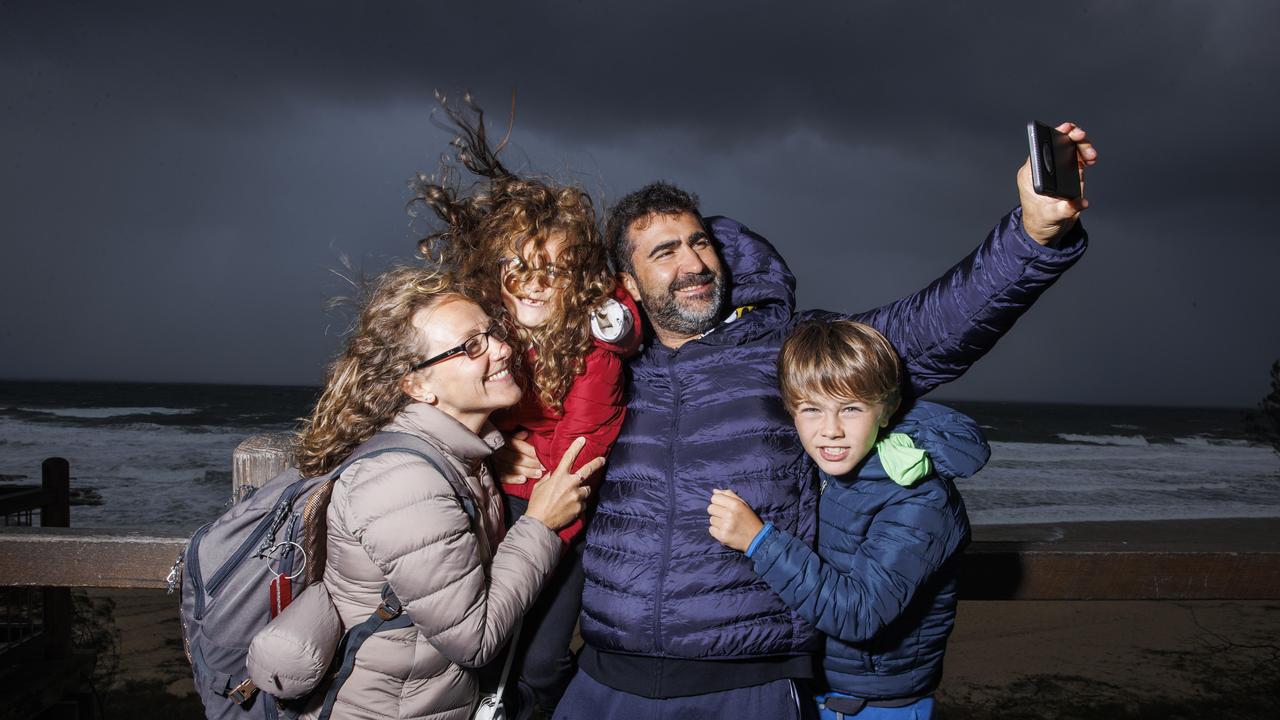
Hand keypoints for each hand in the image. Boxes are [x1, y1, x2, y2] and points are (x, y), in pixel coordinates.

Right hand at [491, 430, 544, 484]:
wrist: (485, 450)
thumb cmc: (500, 442)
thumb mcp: (506, 435)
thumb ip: (516, 436)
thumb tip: (525, 434)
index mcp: (501, 440)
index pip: (517, 445)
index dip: (530, 450)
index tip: (541, 455)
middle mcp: (497, 452)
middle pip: (515, 458)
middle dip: (531, 462)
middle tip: (543, 467)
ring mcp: (494, 463)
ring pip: (511, 468)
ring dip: (526, 471)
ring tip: (538, 474)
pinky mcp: (493, 473)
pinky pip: (503, 477)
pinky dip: (513, 479)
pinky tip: (523, 479)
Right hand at [525, 437, 605, 530]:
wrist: (540, 523)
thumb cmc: (537, 504)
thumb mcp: (539, 486)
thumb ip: (549, 478)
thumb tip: (554, 474)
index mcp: (559, 476)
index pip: (569, 457)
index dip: (576, 447)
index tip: (583, 440)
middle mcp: (571, 483)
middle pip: (587, 470)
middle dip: (596, 463)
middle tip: (602, 460)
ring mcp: (577, 495)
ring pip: (586, 489)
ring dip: (582, 492)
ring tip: (572, 498)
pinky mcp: (580, 507)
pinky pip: (583, 503)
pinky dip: (579, 504)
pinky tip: (569, 508)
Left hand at [707, 489, 764, 552]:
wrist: (757, 538)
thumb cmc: (749, 519)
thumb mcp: (743, 504)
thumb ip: (729, 495)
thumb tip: (714, 491)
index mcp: (735, 504)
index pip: (714, 498)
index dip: (717, 502)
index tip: (723, 507)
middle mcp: (730, 514)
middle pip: (710, 508)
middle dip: (716, 512)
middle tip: (725, 516)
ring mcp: (725, 526)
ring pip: (711, 520)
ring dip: (717, 522)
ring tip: (727, 524)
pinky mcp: (722, 536)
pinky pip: (711, 530)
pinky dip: (716, 531)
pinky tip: (725, 531)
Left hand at [1017, 122, 1099, 245]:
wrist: (1046, 230)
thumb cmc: (1041, 221)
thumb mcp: (1052, 216)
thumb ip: (1067, 208)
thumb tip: (1081, 203)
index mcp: (1031, 174)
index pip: (1040, 149)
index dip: (1052, 137)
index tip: (1064, 130)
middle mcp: (1044, 168)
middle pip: (1057, 145)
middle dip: (1071, 138)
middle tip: (1081, 136)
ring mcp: (1057, 170)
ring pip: (1069, 149)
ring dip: (1082, 146)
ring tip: (1091, 155)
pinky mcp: (1069, 173)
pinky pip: (1078, 158)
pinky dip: (1086, 155)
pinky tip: (1092, 159)